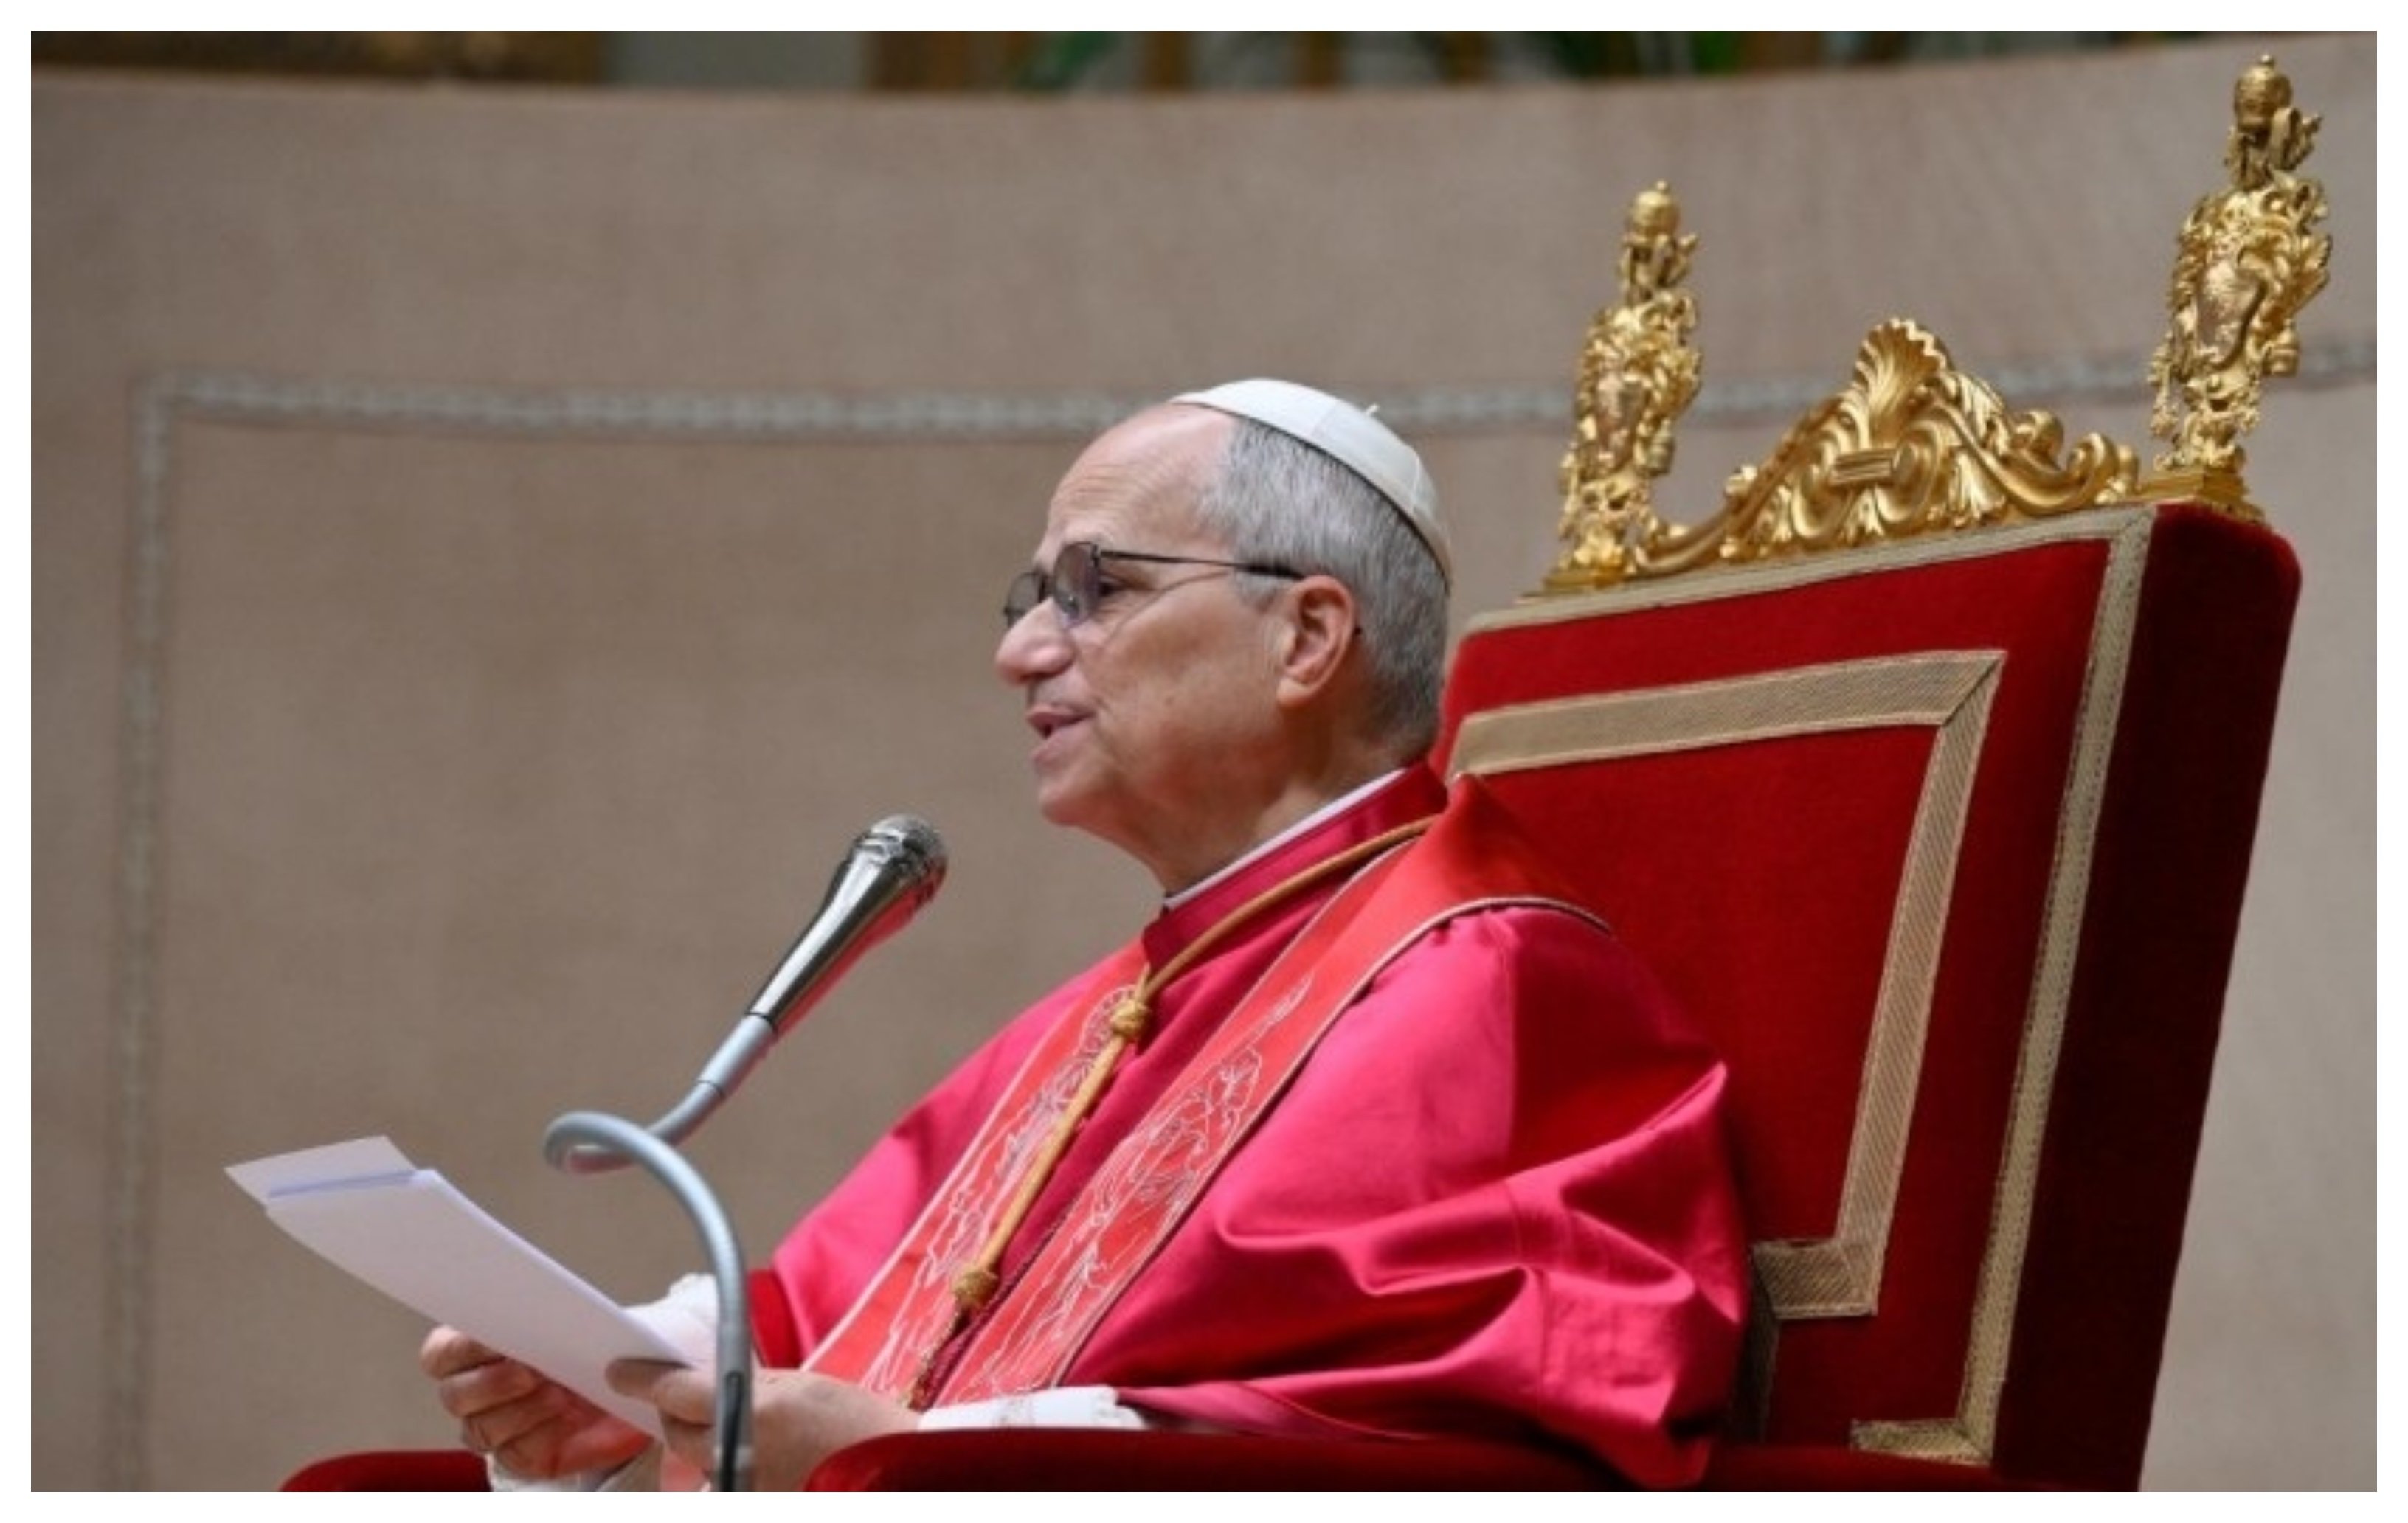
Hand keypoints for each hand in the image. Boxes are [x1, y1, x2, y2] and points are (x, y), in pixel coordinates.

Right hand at [420, 1324, 650, 1480]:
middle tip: (532, 1371)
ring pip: (482, 1429)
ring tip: (562, 1394)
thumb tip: (542, 1311)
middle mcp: (470, 1395)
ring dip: (523, 1410)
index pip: (439, 1354)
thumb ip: (544, 1316)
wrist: (619, 1384)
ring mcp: (491, 1429)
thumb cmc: (582, 1344)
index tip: (498, 1336)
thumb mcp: (568, 1321)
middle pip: (455, 1396)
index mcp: (466, 1353)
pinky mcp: (520, 1457)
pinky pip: (518, 1453)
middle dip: (493, 1383)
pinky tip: (571, 1417)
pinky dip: (546, 1433)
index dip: (461, 1347)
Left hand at [606, 1361, 918, 1490]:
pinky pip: (720, 1478)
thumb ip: (746, 1383)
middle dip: (681, 1411)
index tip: (618, 1372)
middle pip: (678, 1431)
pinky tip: (758, 1451)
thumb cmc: (857, 1423)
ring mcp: (740, 1484)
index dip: (641, 1379)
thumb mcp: (800, 1384)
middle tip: (698, 1394)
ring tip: (744, 1426)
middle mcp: (737, 1454)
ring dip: (706, 1440)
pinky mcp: (748, 1499)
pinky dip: (727, 1463)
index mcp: (752, 1412)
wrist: (891, 1470)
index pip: (674, 1392)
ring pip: (697, 1460)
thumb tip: (702, 1380)